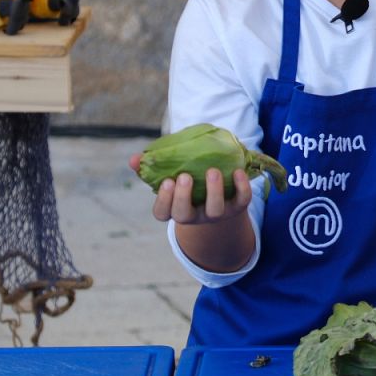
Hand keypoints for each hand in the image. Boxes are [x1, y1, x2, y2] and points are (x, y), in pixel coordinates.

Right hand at [128, 154, 252, 225]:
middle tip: (185, 176)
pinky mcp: (237, 207)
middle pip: (184, 216)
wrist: (221, 197)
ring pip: (215, 211)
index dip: (163, 200)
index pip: (162, 213)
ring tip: (212, 171)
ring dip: (214, 191)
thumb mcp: (171, 175)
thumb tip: (134, 160)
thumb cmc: (189, 184)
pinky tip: (237, 171)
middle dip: (183, 197)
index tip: (167, 181)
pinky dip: (242, 187)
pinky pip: (242, 201)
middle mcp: (194, 215)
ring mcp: (216, 213)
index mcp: (175, 208)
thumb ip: (151, 168)